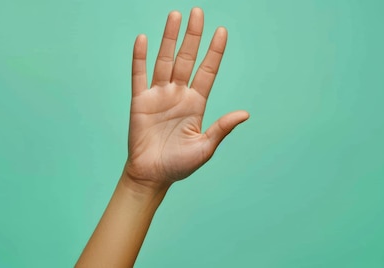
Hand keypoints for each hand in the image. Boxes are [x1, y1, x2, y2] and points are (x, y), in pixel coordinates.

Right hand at [124, 8, 248, 188]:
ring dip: (169, 39)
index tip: (222, 31)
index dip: (215, 52)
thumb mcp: (204, 148)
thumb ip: (221, 128)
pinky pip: (139, 75)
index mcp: (196, 104)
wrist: (151, 176)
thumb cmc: (179, 165)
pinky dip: (140, 58)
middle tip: (198, 12)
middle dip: (192, 36)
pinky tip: (143, 39)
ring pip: (164, 61)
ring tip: (175, 16)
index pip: (207, 71)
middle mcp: (178, 94)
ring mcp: (158, 96)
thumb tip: (244, 113)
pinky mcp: (140, 101)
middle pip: (186, 59)